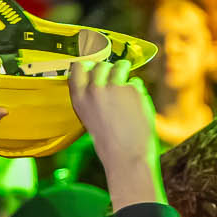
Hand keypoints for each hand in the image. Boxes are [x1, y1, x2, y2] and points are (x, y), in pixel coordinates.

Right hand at [68, 32, 161, 209]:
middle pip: (100, 64)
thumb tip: (101, 77)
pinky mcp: (133, 89)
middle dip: (108, 69)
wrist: (127, 157)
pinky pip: (136, 82)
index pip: (78, 67)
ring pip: (120, 67)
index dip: (87, 62)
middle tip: (114, 79)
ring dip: (124, 72)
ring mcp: (114, 87)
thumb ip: (92, 97)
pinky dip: (137, 92)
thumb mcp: (90, 118)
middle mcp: (94, 89)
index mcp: (79, 98)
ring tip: (127, 90)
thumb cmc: (109, 143)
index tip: (92, 59)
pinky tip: (136, 108)